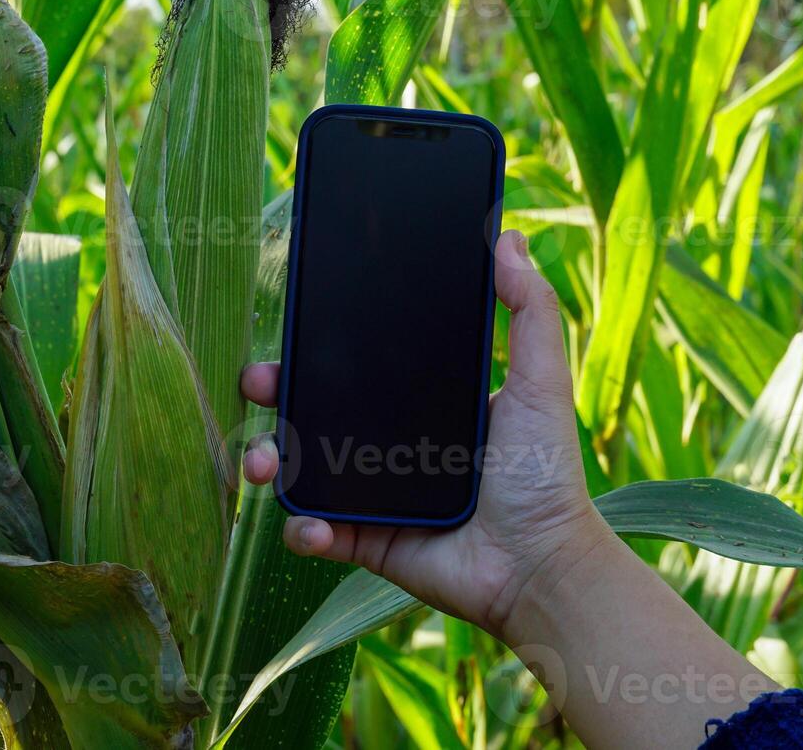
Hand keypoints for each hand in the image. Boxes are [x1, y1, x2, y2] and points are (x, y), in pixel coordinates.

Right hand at [239, 229, 616, 637]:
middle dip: (274, 392)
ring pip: (300, 467)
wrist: (540, 564)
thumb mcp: (541, 381)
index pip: (358, 364)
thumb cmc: (545, 473)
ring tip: (261, 462)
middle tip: (257, 382)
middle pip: (313, 407)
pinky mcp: (366, 540)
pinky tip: (309, 526)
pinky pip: (316, 531)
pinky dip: (302, 528)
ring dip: (267, 458)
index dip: (318, 346)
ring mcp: (372, 492)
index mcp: (421, 400)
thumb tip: (509, 238)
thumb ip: (528, 309)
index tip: (292, 327)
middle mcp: (389, 441)